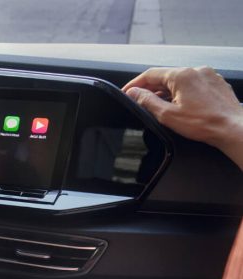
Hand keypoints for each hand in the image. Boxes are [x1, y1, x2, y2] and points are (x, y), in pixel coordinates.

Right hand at [123, 66, 242, 166]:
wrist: (233, 128)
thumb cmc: (205, 123)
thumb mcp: (167, 115)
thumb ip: (147, 101)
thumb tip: (134, 93)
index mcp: (182, 75)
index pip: (150, 74)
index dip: (135, 84)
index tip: (127, 92)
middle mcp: (196, 71)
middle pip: (166, 76)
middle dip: (151, 89)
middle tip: (140, 101)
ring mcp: (208, 76)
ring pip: (180, 80)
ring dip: (168, 91)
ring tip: (161, 107)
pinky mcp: (217, 83)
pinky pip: (194, 84)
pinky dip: (183, 92)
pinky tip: (181, 106)